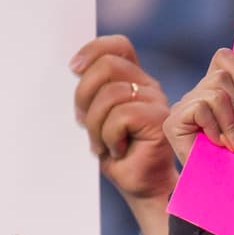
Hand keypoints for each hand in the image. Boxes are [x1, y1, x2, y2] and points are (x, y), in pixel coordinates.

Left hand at [72, 36, 176, 234]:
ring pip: (111, 94)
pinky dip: (110, 137)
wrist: (142, 187)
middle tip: (83, 123)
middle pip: (108, 66)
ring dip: (96, 125)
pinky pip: (122, 116)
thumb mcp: (97, 118)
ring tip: (102, 144)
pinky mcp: (159, 121)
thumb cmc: (119, 155)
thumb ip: (92, 92)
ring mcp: (156, 103)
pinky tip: (116, 149)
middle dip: (85, 95)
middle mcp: (148, 87)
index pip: (118, 47)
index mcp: (134, 81)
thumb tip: (76, 69)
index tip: (74, 69)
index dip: (93, 50)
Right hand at [164, 49, 233, 167]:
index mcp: (214, 90)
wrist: (211, 191)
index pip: (224, 57)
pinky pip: (202, 108)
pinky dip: (215, 128)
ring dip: (232, 123)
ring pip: (215, 94)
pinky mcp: (173, 120)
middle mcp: (196, 93)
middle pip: (222, 77)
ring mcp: (183, 105)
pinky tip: (218, 144)